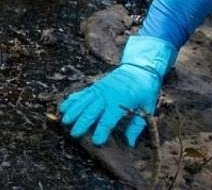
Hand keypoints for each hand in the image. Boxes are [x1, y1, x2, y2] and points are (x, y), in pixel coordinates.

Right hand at [59, 35, 176, 146]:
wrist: (139, 68)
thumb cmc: (145, 90)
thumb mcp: (147, 108)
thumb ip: (136, 126)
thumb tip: (129, 143)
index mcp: (120, 102)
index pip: (108, 120)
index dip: (101, 132)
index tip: (96, 142)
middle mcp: (107, 95)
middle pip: (91, 111)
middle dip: (82, 123)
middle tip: (74, 134)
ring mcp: (99, 89)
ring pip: (83, 101)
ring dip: (73, 112)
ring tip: (64, 121)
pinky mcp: (95, 86)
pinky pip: (81, 94)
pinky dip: (72, 100)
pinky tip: (64, 107)